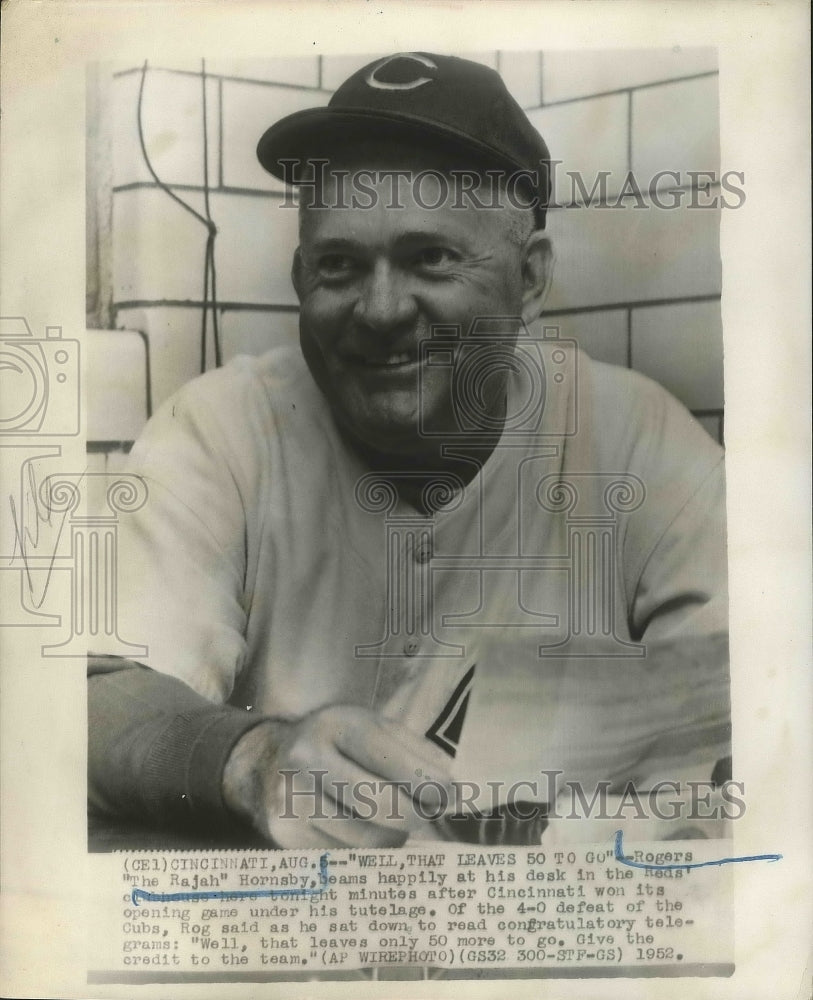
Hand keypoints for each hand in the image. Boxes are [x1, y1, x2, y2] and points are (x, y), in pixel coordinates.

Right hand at [222, 704, 453, 847]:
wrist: (269, 759)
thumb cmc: (338, 743)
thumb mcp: (374, 728)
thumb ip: (417, 753)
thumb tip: (455, 791)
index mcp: (337, 724)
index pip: (393, 760)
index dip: (429, 783)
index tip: (450, 796)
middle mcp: (308, 758)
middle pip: (382, 805)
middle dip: (415, 815)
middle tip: (426, 814)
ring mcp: (292, 798)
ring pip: (366, 839)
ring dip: (392, 836)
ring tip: (393, 821)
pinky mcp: (284, 833)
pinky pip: (343, 856)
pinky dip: (363, 850)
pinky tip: (361, 830)